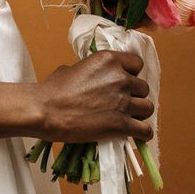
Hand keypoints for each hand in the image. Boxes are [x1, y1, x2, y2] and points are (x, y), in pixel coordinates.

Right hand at [36, 49, 153, 142]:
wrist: (46, 110)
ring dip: (138, 113)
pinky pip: (146, 130)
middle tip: (120, 103)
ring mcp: (123, 101)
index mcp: (108, 60)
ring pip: (148, 107)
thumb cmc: (53, 89)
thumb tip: (94, 78)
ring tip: (126, 118)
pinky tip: (134, 133)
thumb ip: (91, 71)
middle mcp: (120, 78)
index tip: (123, 82)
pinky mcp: (122, 124)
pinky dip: (142, 133)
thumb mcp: (73, 68)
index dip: (131, 74)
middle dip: (134, 95)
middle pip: (143, 87)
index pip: (137, 63)